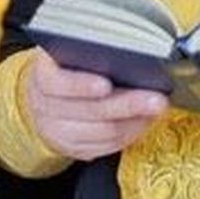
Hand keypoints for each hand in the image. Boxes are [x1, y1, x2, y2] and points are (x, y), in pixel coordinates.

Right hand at [21, 51, 169, 162]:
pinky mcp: (73, 148)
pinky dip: (130, 134)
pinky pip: (106, 147)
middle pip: (89, 111)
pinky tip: (145, 121)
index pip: (57, 83)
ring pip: (102, 133)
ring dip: (135, 122)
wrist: (48, 96)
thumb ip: (91, 50)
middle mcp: (45, 107)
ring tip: (157, 108)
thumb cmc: (67, 65)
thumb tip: (128, 53)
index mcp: (42, 76)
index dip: (82, 85)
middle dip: (128, 105)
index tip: (106, 84)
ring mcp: (58, 132)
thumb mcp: (70, 51)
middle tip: (156, 99)